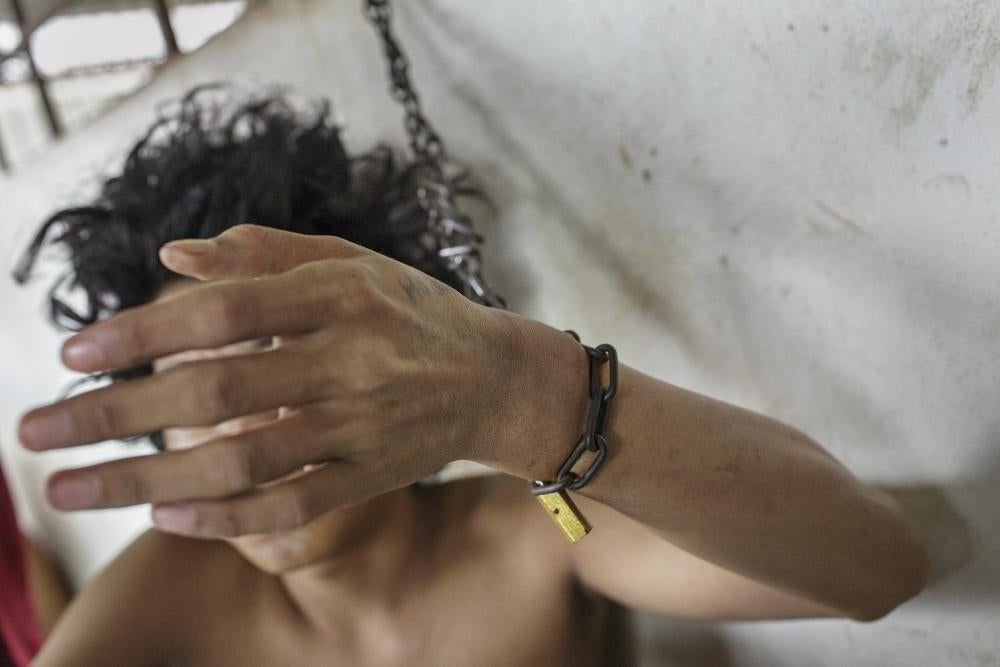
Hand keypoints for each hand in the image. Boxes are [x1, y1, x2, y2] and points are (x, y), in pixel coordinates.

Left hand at [18, 225, 519, 536]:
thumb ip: (265, 254)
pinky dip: (226, 518)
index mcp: (338, 294)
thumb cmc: (411, 312)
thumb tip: (173, 257)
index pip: (223, 312)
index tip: (73, 354)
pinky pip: (293, 504)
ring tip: (73, 490)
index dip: (141, 332)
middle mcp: (350, 359)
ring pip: (244, 460)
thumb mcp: (352, 262)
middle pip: (217, 392)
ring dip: (147, 481)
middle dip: (115, 414)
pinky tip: (165, 518)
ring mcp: (363, 423)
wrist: (496, 377)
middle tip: (35, 432)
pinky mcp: (373, 475)